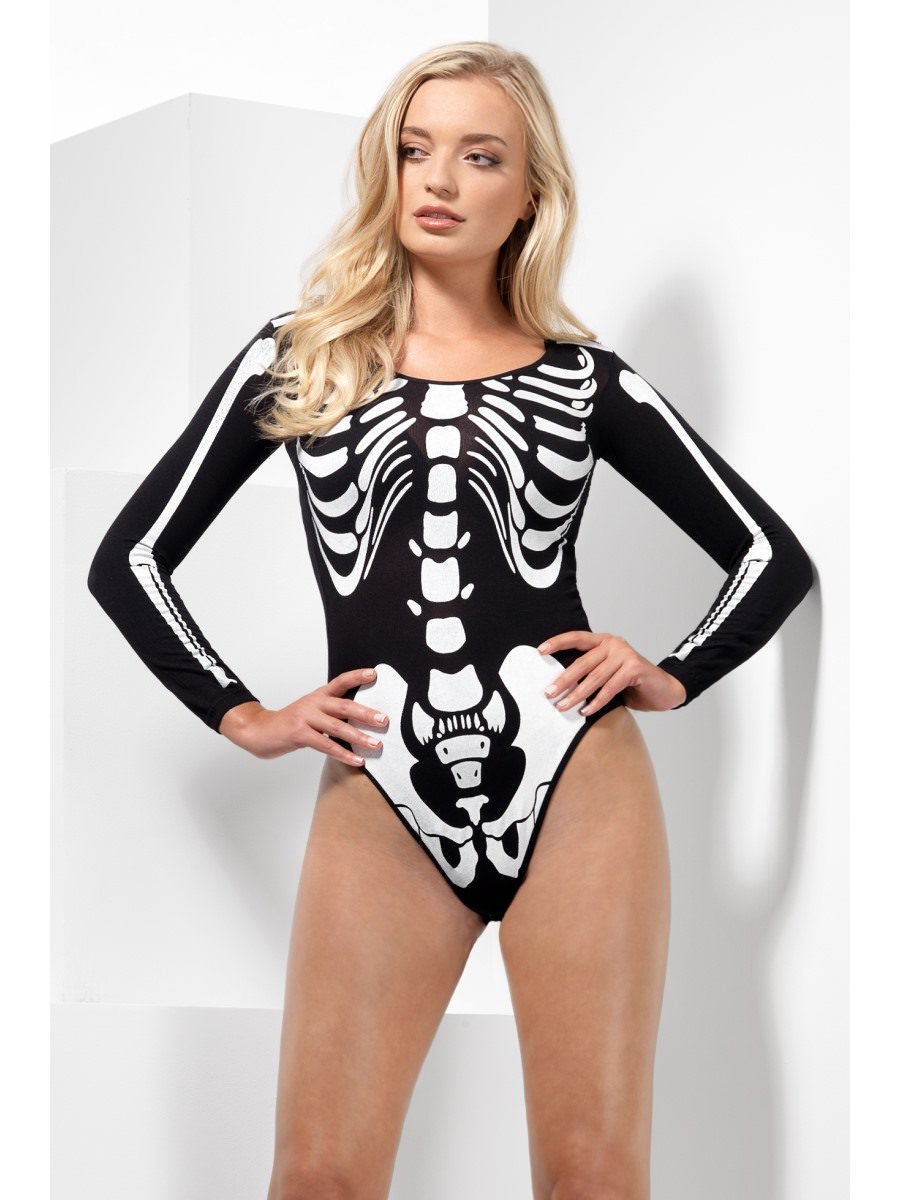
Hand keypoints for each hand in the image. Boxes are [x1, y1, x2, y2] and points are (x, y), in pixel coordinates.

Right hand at [217, 667, 388, 760]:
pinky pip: (325, 745)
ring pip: (336, 727)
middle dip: (366, 713)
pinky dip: (343, 754)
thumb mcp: (312, 712)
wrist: (259, 731)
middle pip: (343, 706)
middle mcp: (313, 703)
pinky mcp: (298, 733)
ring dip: (358, 737)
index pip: (340, 681)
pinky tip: (357, 760)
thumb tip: (362, 720)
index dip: (357, 676)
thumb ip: (332, 713)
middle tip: (384, 720)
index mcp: (318, 696)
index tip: (374, 674)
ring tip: (376, 745)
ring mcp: (305, 718)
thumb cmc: (290, 723)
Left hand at [538, 630, 687, 713]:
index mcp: (604, 641)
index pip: (576, 638)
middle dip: (563, 679)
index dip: (557, 642)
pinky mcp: (635, 668)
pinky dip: (597, 701)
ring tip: (562, 706)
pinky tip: (586, 712)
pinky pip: (610, 688)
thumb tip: (559, 686)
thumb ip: (590, 673)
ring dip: (576, 694)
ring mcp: (625, 654)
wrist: (664, 690)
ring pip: (595, 677)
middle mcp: (613, 643)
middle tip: (548, 693)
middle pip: (582, 662)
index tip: (540, 651)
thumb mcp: (607, 675)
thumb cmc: (632, 684)